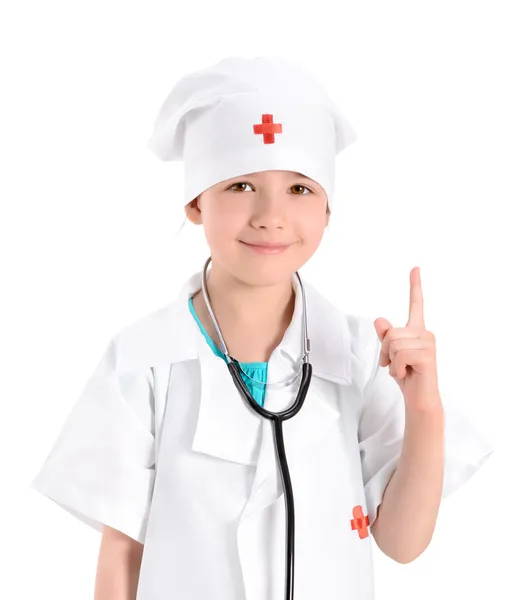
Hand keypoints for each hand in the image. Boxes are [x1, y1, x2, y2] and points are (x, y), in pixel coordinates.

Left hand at [374, 267, 440, 409]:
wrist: (418, 398)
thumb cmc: (407, 375)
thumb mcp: (391, 354)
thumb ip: (386, 337)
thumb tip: (380, 320)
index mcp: (416, 331)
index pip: (416, 304)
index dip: (415, 285)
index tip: (415, 268)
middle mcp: (425, 333)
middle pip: (391, 332)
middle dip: (386, 350)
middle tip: (394, 364)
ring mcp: (428, 343)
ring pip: (393, 343)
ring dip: (391, 360)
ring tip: (402, 369)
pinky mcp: (427, 355)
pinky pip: (399, 355)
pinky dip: (396, 368)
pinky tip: (407, 373)